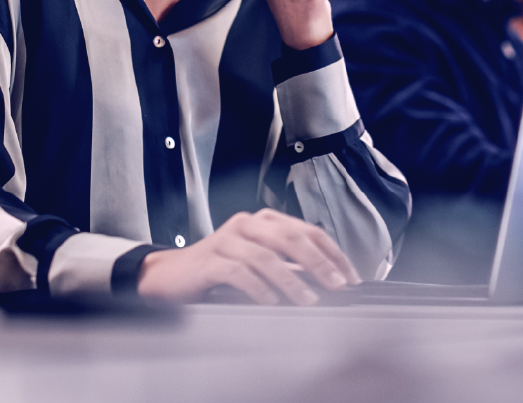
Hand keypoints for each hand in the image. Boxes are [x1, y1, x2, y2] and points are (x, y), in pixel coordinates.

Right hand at [137, 209, 361, 304]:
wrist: (171, 276)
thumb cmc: (219, 271)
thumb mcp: (259, 264)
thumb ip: (290, 267)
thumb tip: (329, 282)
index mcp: (264, 221)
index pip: (308, 231)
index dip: (333, 253)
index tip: (351, 277)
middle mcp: (247, 224)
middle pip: (290, 238)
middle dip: (319, 263)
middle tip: (337, 285)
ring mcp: (226, 240)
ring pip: (266, 256)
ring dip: (292, 280)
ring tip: (308, 300)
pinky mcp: (209, 260)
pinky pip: (238, 272)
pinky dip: (258, 288)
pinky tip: (271, 302)